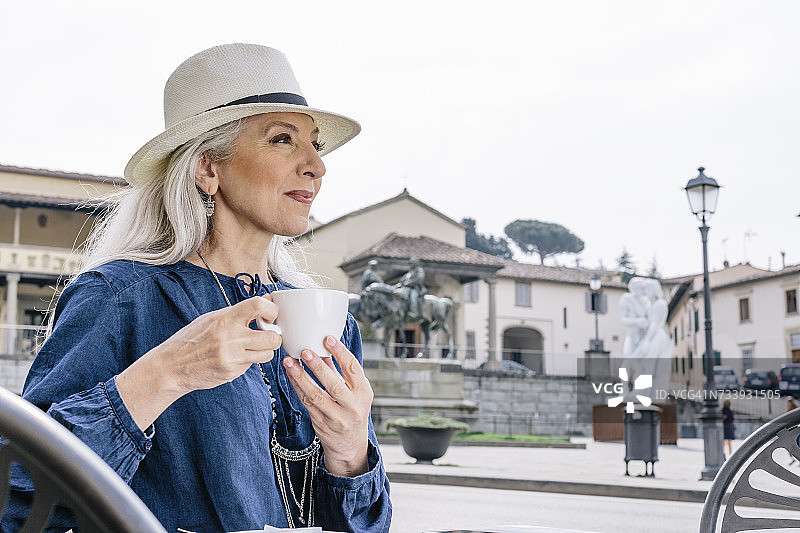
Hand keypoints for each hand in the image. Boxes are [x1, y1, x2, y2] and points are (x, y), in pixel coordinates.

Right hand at [161, 295, 281, 392]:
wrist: (171, 367)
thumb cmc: (191, 339)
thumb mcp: (213, 318)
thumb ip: (241, 311)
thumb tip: (267, 300)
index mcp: (225, 319)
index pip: (258, 306)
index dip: (271, 310)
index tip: (270, 315)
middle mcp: (231, 338)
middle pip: (272, 337)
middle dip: (274, 336)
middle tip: (267, 334)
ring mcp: (232, 357)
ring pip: (267, 354)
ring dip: (265, 350)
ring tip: (253, 346)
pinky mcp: (232, 372)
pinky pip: (252, 365)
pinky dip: (249, 361)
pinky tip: (236, 357)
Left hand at [283, 336, 373, 476]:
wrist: (350, 445)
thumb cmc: (352, 411)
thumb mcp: (355, 391)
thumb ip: (340, 371)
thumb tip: (324, 347)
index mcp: (363, 393)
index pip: (353, 369)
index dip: (341, 353)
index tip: (328, 339)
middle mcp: (352, 406)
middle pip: (334, 385)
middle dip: (318, 367)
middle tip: (305, 351)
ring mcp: (336, 417)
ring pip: (316, 396)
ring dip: (300, 377)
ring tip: (289, 362)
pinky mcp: (320, 424)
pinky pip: (306, 403)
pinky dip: (297, 387)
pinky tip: (290, 375)